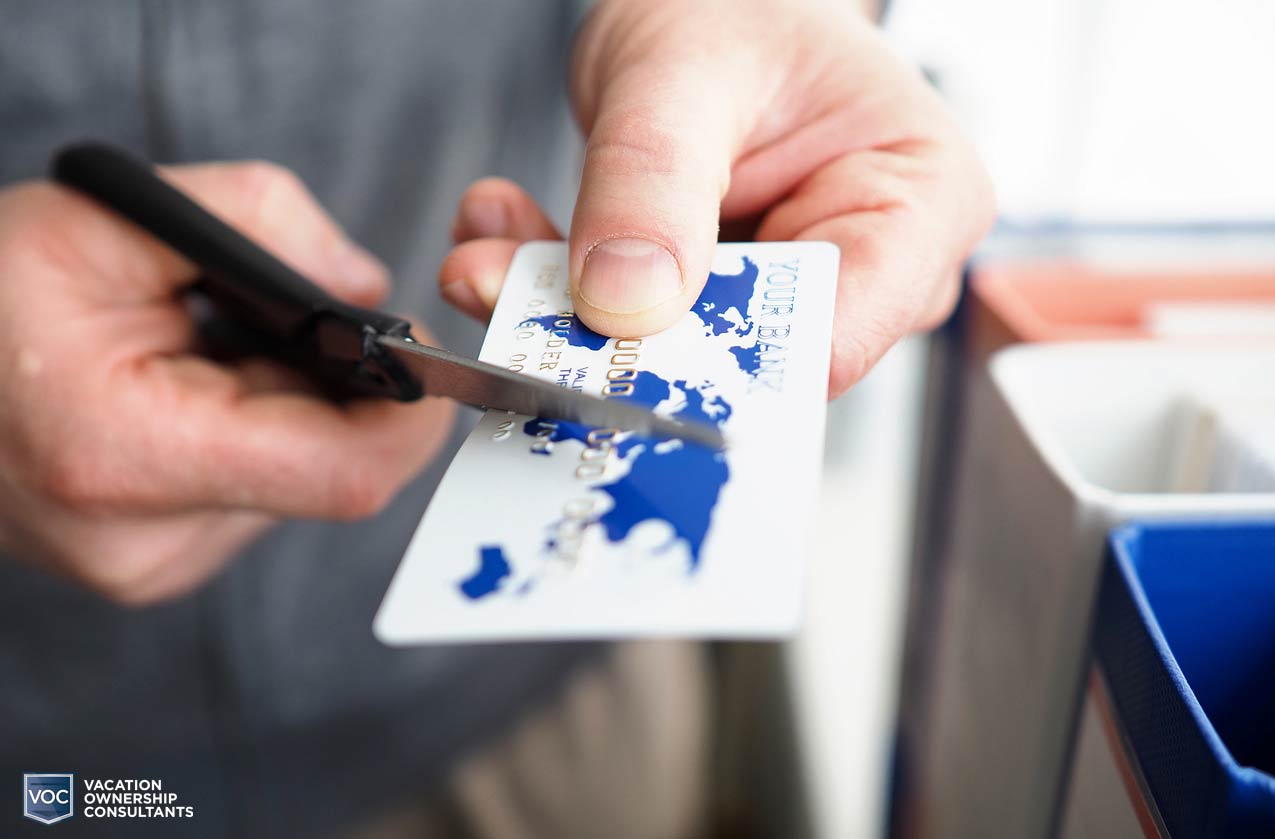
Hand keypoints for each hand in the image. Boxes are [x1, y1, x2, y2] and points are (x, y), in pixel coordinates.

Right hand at [0, 162, 452, 603]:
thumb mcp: (116, 213)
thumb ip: (265, 223)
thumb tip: (368, 289)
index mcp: (130, 458)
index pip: (347, 473)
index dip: (411, 413)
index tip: (422, 352)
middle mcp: (148, 542)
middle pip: (334, 473)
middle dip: (342, 390)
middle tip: (281, 321)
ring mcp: (151, 567)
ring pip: (301, 484)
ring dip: (295, 409)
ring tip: (210, 353)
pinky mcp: (156, 566)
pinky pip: (260, 495)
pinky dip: (258, 434)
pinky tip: (196, 391)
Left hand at [440, 0, 993, 395]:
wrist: (712, 6)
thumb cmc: (738, 8)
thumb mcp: (684, 70)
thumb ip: (652, 180)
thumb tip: (624, 303)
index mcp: (918, 203)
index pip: (832, 339)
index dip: (718, 368)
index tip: (606, 351)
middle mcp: (870, 270)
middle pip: (746, 361)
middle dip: (614, 336)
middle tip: (504, 288)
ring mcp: (792, 294)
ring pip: (673, 355)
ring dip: (565, 310)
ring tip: (493, 247)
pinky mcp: (720, 305)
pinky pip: (636, 328)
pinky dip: (557, 288)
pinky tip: (507, 234)